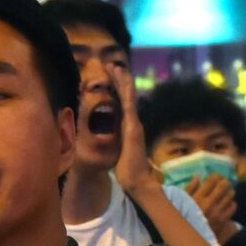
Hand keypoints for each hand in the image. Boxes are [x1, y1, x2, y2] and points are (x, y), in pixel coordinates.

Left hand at [108, 62, 152, 194]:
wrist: (137, 180)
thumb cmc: (127, 171)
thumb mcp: (117, 154)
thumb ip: (115, 145)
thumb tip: (109, 144)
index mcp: (127, 128)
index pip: (121, 105)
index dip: (116, 91)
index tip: (110, 78)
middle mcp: (132, 123)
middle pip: (125, 97)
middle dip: (119, 81)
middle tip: (112, 65)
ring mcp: (134, 123)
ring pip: (128, 97)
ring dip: (122, 81)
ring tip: (115, 66)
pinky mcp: (133, 127)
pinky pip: (129, 104)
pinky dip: (126, 91)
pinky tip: (123, 80)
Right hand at [188, 174, 236, 232]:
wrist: (190, 237)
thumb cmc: (185, 217)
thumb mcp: (183, 202)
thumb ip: (190, 189)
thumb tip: (197, 176)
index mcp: (198, 198)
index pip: (211, 181)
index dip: (216, 176)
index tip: (217, 176)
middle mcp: (209, 203)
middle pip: (223, 186)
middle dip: (225, 182)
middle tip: (225, 182)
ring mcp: (217, 212)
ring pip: (230, 195)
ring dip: (230, 191)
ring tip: (228, 192)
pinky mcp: (223, 220)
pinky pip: (233, 207)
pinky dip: (232, 203)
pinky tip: (228, 203)